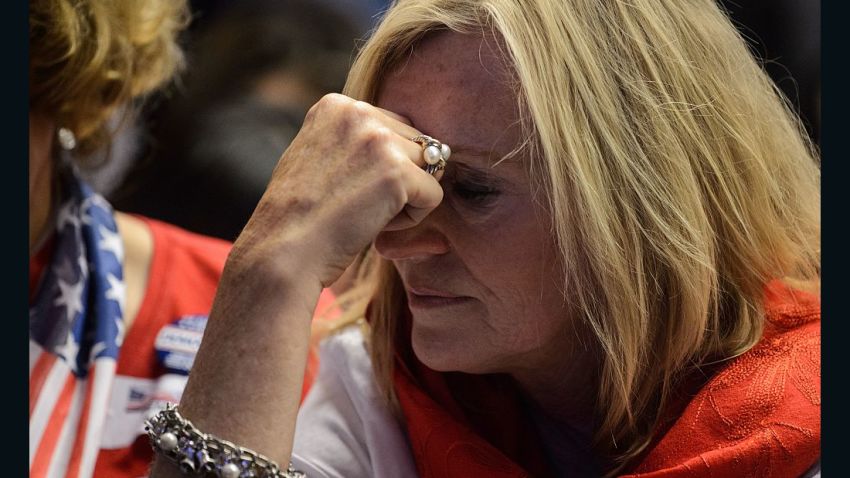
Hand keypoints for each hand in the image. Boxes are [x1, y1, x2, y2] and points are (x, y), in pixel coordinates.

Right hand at [229, 93, 443, 287]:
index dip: (381, 167)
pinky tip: (376, 224)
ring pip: (430, 167)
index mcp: (336, 104)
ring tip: (367, 212)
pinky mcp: (397, 171)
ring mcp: (379, 140)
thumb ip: (353, 140)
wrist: (283, 250)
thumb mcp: (316, 155)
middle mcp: (358, 111)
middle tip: (357, 204)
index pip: (394, 127)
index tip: (345, 188)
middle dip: (399, 178)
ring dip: (408, 197)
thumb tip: (413, 145)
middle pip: (417, 144)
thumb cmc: (298, 217)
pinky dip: (412, 218)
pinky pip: (434, 195)